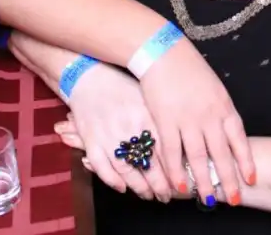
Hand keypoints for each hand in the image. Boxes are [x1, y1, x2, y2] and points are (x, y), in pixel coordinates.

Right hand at [55, 62, 172, 200]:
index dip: (172, 170)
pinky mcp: (91, 139)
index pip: (163, 150)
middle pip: (147, 164)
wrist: (90, 75)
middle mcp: (129, 127)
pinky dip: (112, 180)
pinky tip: (122, 187)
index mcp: (145, 115)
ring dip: (138, 187)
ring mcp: (108, 135)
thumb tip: (178, 140)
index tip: (180, 182)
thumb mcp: (146, 96)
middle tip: (166, 195)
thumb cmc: (122, 85)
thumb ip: (159, 118)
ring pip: (126, 170)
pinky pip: (102, 166)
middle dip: (158, 184)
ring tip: (148, 196)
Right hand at [140, 37, 254, 205]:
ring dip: (204, 181)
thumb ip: (219, 109)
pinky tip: (179, 186)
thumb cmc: (188, 68)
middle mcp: (209, 115)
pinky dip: (176, 172)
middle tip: (234, 199)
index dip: (245, 160)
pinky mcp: (166, 121)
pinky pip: (172, 153)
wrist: (164, 52)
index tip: (251, 178)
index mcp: (223, 105)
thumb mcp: (213, 86)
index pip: (239, 138)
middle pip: (221, 154)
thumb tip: (226, 132)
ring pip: (199, 158)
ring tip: (209, 200)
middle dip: (229, 179)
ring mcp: (187, 119)